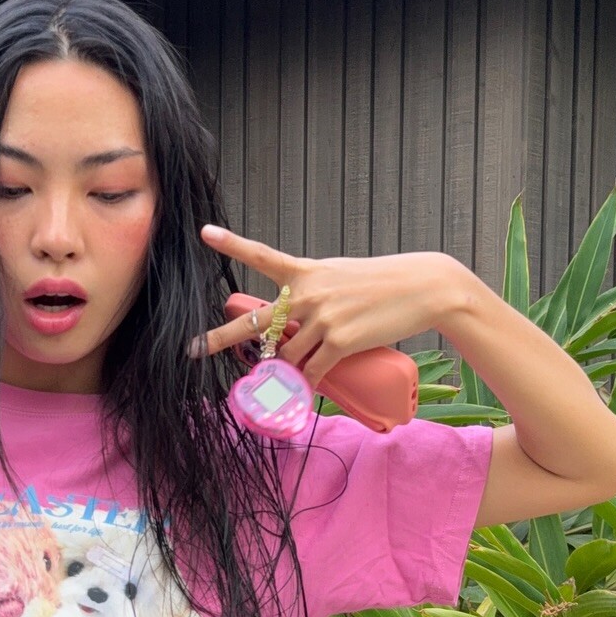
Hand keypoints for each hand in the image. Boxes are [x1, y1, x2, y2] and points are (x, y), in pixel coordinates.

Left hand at [190, 224, 473, 383]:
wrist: (422, 287)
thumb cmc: (383, 282)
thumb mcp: (340, 277)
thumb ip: (312, 296)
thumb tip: (293, 332)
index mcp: (306, 271)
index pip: (262, 256)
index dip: (232, 243)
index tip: (205, 232)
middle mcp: (307, 293)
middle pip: (256, 323)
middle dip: (220, 338)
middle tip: (193, 349)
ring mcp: (322, 318)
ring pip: (289, 356)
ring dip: (291, 367)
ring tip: (306, 364)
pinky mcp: (339, 342)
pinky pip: (312, 371)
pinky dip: (310, 381)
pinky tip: (310, 384)